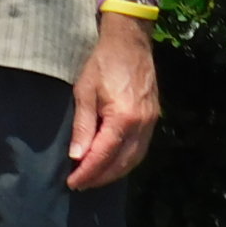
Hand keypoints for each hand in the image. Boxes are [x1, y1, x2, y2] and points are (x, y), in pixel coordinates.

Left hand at [66, 19, 158, 189]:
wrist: (130, 42)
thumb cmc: (102, 64)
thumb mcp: (84, 92)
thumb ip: (83, 126)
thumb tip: (77, 156)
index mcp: (123, 118)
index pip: (103, 156)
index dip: (87, 172)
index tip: (72, 183)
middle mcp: (141, 125)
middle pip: (121, 163)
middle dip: (100, 177)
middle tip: (81, 184)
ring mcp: (151, 122)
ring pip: (134, 159)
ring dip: (114, 172)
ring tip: (95, 178)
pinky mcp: (153, 118)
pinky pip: (141, 148)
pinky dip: (127, 161)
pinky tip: (113, 163)